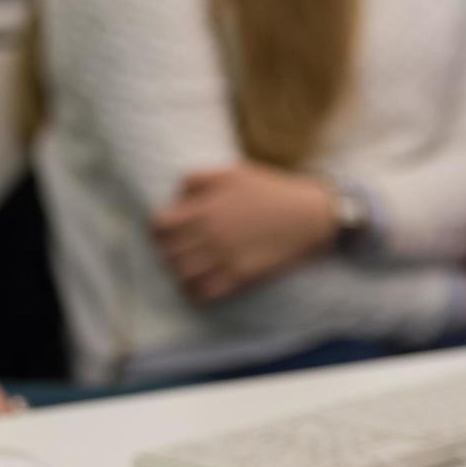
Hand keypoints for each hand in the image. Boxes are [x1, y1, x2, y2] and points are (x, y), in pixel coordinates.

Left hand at [152, 165, 336, 303]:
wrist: (307, 214)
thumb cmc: (269, 190)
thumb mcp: (231, 173)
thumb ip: (197, 179)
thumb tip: (176, 198)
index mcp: (204, 208)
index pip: (159, 227)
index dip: (158, 231)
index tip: (166, 232)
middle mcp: (210, 234)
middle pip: (167, 253)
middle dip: (167, 252)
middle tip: (177, 251)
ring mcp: (224, 257)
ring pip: (181, 275)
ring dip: (179, 273)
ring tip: (187, 269)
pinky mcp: (239, 275)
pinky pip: (203, 293)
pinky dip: (194, 292)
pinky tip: (199, 285)